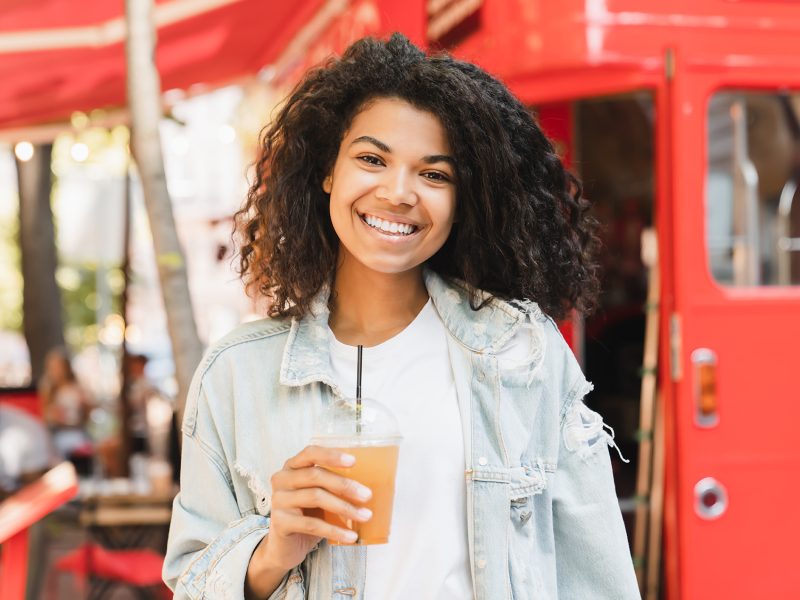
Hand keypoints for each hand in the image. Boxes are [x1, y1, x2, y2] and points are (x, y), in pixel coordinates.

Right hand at [246, 445, 372, 593]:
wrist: (283, 547)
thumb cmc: (306, 515)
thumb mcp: (318, 496)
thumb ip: (332, 486)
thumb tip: (368, 486)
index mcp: (292, 467)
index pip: (310, 453)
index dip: (331, 455)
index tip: (353, 461)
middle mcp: (282, 479)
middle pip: (316, 476)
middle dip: (345, 485)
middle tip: (367, 495)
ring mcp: (278, 500)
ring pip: (316, 498)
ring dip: (344, 507)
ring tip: (365, 516)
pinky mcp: (280, 523)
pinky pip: (312, 524)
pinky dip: (335, 530)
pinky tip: (351, 536)